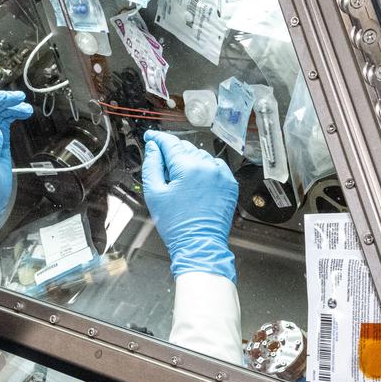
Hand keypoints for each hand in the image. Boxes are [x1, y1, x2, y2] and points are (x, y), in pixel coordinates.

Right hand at [142, 130, 236, 279]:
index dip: (157, 138)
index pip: (170, 143)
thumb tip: (153, 148)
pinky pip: (214, 167)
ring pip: (200, 156)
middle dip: (172, 151)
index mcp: (188, 167)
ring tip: (178, 177)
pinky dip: (204, 169)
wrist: (200, 244)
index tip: (150, 137)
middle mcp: (208, 166)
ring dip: (188, 160)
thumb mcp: (154, 193)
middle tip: (160, 161)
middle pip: (185, 148)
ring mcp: (221, 175)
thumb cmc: (177, 224)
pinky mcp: (229, 184)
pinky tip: (195, 181)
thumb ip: (151, 165)